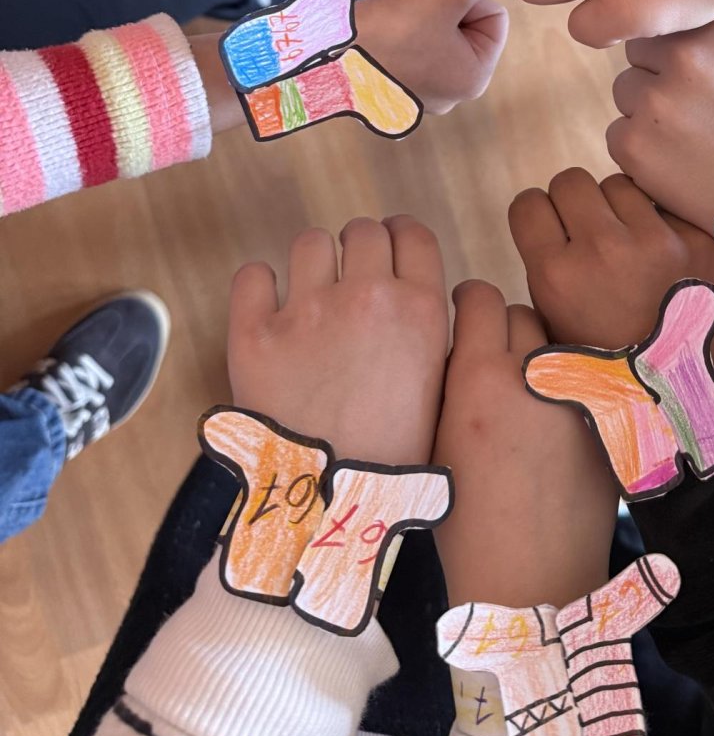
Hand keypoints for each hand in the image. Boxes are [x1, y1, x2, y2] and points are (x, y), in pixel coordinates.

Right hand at [191, 0, 507, 134]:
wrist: (320, 60)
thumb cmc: (386, 30)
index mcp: (473, 78)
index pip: (494, 15)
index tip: (433, 4)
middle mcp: (451, 96)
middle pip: (464, 24)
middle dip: (440, 7)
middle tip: (410, 12)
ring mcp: (418, 95)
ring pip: (434, 32)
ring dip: (416, 17)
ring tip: (390, 23)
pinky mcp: (388, 89)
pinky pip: (406, 47)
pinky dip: (393, 35)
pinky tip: (376, 37)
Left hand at [227, 215, 448, 463]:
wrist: (328, 505)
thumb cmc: (392, 454)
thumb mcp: (439, 384)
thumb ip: (429, 331)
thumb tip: (412, 295)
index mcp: (420, 309)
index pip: (413, 233)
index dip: (400, 237)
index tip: (390, 250)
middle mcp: (367, 297)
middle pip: (364, 230)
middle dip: (359, 249)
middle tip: (351, 281)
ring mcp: (307, 312)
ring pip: (311, 243)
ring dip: (314, 263)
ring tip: (310, 297)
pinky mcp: (253, 333)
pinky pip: (252, 275)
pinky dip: (258, 287)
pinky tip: (268, 308)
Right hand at [433, 281, 615, 607]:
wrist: (528, 585)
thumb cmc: (463, 523)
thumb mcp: (435, 443)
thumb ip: (447, 382)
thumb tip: (460, 339)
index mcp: (478, 379)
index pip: (479, 298)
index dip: (469, 302)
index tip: (468, 314)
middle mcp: (533, 376)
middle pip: (520, 312)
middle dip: (506, 328)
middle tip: (497, 359)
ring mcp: (578, 395)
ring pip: (559, 340)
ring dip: (542, 352)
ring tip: (532, 389)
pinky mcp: (609, 418)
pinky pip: (588, 376)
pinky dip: (574, 384)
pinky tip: (561, 418)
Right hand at [511, 169, 713, 368]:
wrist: (683, 394)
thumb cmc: (608, 366)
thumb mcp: (553, 326)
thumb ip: (544, 269)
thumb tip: (548, 221)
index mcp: (557, 275)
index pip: (528, 203)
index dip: (537, 216)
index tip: (550, 230)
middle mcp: (602, 248)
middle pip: (570, 181)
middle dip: (573, 203)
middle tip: (588, 232)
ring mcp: (655, 240)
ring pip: (617, 184)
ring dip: (616, 208)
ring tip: (628, 244)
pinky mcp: (695, 238)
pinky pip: (661, 204)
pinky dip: (656, 222)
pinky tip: (660, 255)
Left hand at [606, 17, 713, 316]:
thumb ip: (707, 24)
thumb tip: (654, 3)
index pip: (666, 16)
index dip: (683, 48)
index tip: (710, 74)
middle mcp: (689, 55)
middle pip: (639, 51)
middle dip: (660, 77)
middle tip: (704, 112)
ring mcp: (659, 100)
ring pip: (626, 91)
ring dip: (649, 114)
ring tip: (696, 139)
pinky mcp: (634, 144)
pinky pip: (618, 133)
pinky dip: (641, 152)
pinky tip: (682, 166)